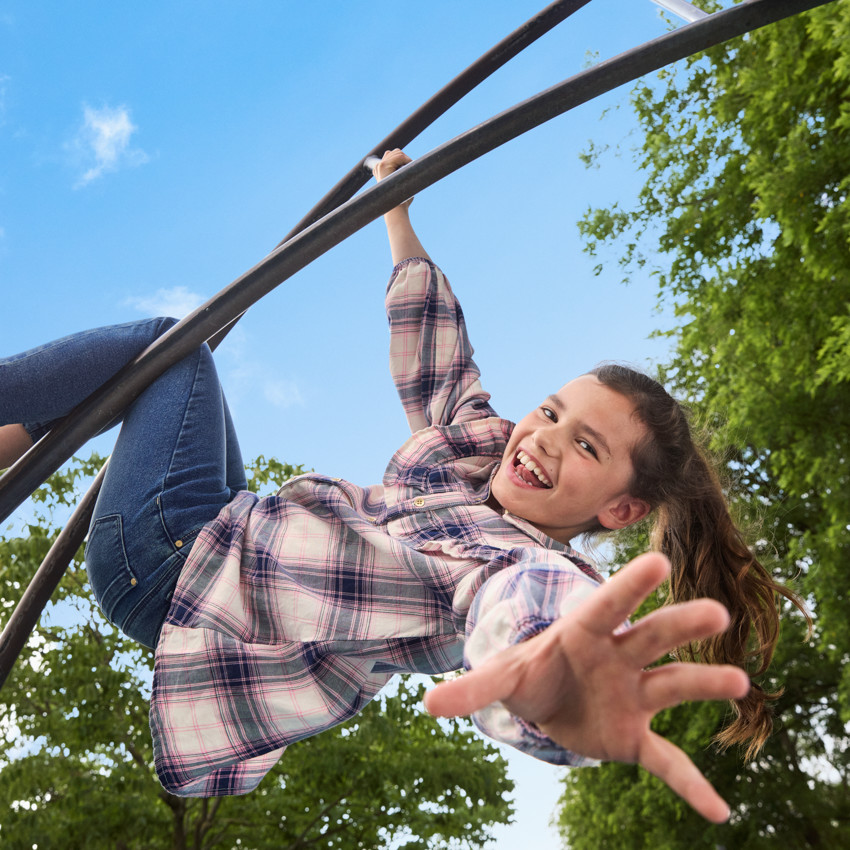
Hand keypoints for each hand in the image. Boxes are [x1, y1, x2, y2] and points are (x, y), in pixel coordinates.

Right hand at [372, 149, 413, 210]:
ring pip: (397, 152)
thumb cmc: (401, 200)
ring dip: (407, 160)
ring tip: (409, 171)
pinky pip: (399, 156)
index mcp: (379, 171)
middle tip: (410, 171)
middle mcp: (378, 167)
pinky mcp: (383, 166)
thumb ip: (403, 177)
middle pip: (394, 152)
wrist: (396, 208)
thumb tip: (417, 171)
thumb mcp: (402, 186)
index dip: (401, 159)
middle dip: (405, 158)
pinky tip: (408, 169)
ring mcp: (380, 166)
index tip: (408, 168)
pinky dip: (407, 160)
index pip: (390, 155)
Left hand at [424, 552, 749, 822]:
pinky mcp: (636, 737)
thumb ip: (474, 687)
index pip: (607, 604)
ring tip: (739, 681)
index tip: (659, 561)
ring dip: (704, 682)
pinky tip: (719, 813)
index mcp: (584, 632)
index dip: (629, 585)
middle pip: (651, 635)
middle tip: (717, 613)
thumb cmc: (532, 673)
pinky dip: (690, 785)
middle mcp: (619, 656)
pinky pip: (667, 761)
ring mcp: (633, 695)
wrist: (550, 704)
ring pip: (673, 684)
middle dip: (680, 623)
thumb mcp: (503, 677)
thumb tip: (427, 705)